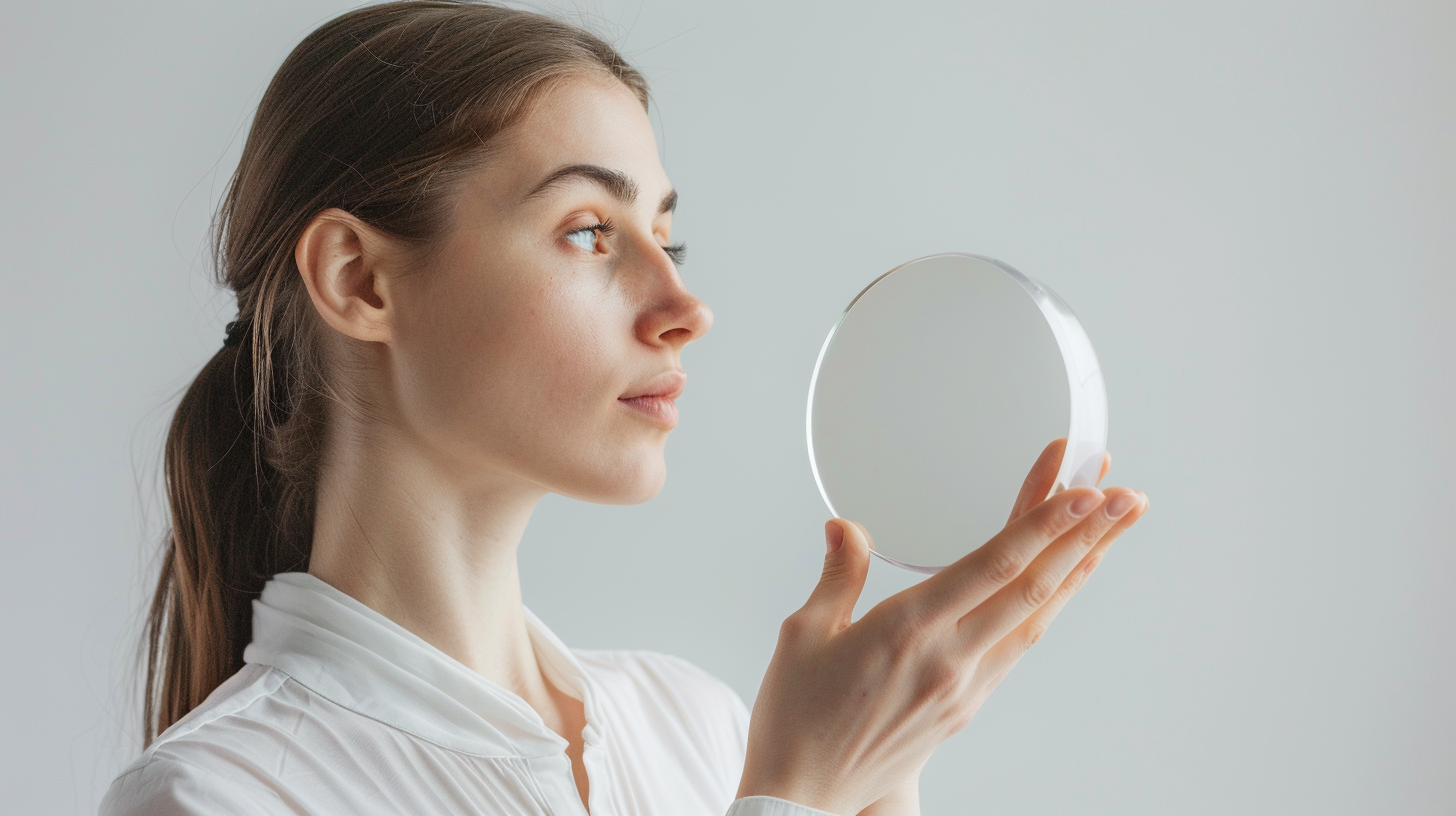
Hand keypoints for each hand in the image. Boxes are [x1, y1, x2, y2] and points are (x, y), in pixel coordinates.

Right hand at [738, 439, 1146, 815]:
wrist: (805, 796)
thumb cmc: (797, 719)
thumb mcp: (804, 635)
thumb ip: (840, 575)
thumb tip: (846, 528)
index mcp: (907, 630)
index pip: (994, 565)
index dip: (1043, 523)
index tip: (1082, 489)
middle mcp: (949, 658)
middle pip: (1035, 587)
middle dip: (1085, 535)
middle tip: (1126, 496)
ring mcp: (965, 686)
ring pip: (1038, 617)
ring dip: (1079, 568)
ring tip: (1112, 531)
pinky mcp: (966, 706)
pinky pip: (1020, 645)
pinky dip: (1049, 606)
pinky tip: (1062, 586)